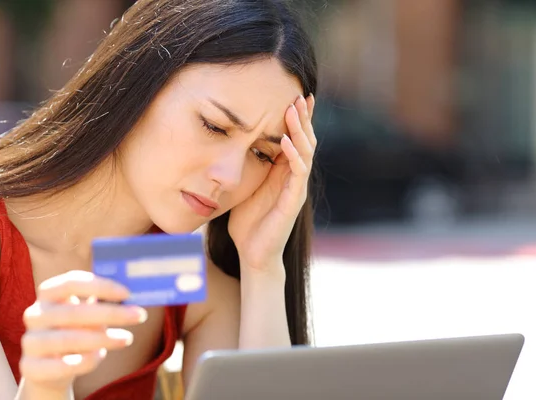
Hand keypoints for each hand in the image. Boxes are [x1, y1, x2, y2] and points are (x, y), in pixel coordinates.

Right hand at [19, 271, 146, 392]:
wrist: (50, 369)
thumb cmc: (76, 332)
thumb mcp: (88, 314)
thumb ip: (103, 302)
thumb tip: (132, 295)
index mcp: (49, 293)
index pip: (71, 282)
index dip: (100, 286)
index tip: (127, 294)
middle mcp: (35, 314)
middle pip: (74, 311)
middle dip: (111, 313)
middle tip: (139, 316)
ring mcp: (30, 341)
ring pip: (67, 339)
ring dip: (102, 338)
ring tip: (126, 338)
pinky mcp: (30, 367)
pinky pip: (58, 365)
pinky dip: (83, 361)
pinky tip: (101, 356)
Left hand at [228, 94, 315, 272]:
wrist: (253, 253)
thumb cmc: (248, 221)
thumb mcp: (245, 185)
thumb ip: (246, 164)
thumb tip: (230, 140)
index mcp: (282, 171)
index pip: (294, 138)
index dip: (296, 118)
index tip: (293, 93)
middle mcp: (294, 177)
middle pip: (305, 139)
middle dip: (303, 117)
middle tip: (300, 93)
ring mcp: (296, 188)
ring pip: (306, 152)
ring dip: (301, 130)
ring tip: (294, 109)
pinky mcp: (293, 201)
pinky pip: (298, 174)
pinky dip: (294, 156)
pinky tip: (288, 141)